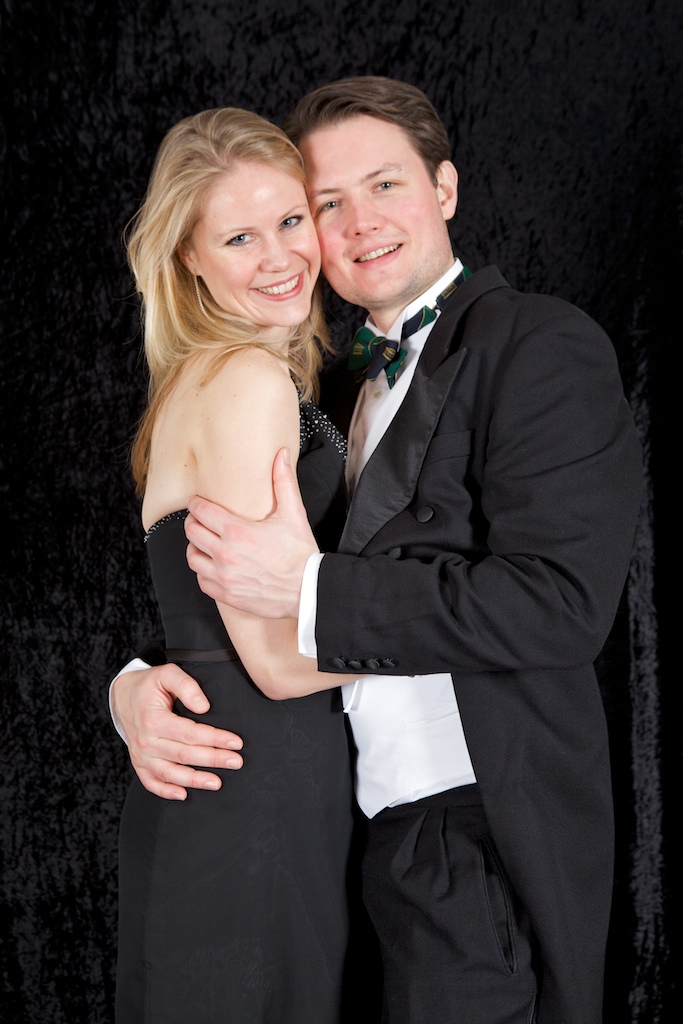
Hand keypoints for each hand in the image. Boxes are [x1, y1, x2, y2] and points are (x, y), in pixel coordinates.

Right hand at [111, 663, 243, 799]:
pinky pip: (151, 782)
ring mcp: (141, 755)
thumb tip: (204, 707)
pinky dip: (166, 791)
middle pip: (184, 755)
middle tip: (236, 762)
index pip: (190, 733)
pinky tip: (184, 795)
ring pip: (170, 773)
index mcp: (153, 719)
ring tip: (217, 782)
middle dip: (213, 759)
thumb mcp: (166, 673)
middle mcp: (146, 741)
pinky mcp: (139, 763)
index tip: (236, 742)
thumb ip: (186, 685)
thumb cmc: (149, 684)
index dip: (215, 739)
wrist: (122, 695)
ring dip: (194, 780)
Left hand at [185, 447, 318, 618]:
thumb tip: (281, 455)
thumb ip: (283, 481)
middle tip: (201, 520)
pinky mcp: (226, 594)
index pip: (200, 511)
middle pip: (191, 532)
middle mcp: (225, 554)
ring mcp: (224, 576)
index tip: (197, 502)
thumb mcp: (293, 514)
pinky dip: (204, 572)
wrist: (308, 590)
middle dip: (194, 522)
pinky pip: (201, 580)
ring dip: (196, 547)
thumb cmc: (300, 554)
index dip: (196, 503)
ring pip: (192, 557)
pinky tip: (214, 565)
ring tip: (205, 543)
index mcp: (237, 531)